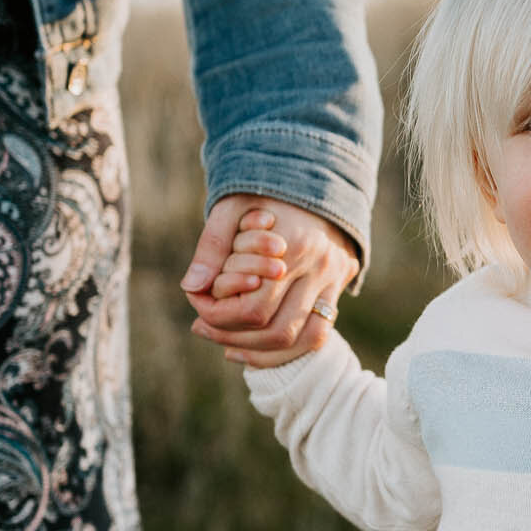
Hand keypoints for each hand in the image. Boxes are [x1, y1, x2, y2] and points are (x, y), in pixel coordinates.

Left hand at [181, 196, 357, 365]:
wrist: (316, 179)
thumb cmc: (266, 192)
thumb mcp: (232, 206)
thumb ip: (212, 245)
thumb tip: (191, 287)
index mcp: (294, 247)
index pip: (253, 308)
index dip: (219, 315)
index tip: (197, 306)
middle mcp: (319, 269)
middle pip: (276, 330)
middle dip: (233, 336)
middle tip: (203, 327)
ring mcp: (333, 281)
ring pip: (301, 340)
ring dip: (261, 351)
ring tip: (227, 345)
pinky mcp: (338, 288)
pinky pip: (318, 335)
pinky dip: (286, 350)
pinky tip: (254, 347)